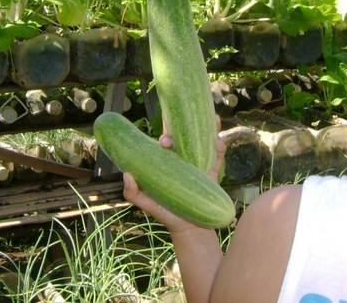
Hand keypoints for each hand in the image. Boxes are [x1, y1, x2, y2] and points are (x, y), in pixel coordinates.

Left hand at [122, 116, 225, 234]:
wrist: (189, 228)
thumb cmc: (165, 212)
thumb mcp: (147, 202)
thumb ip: (133, 192)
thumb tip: (127, 175)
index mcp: (168, 161)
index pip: (166, 142)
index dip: (166, 134)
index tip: (164, 140)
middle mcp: (183, 158)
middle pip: (185, 136)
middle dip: (186, 125)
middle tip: (184, 125)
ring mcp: (198, 164)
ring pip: (204, 142)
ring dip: (209, 128)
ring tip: (212, 118)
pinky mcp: (212, 173)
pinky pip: (217, 157)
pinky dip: (219, 148)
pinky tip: (219, 140)